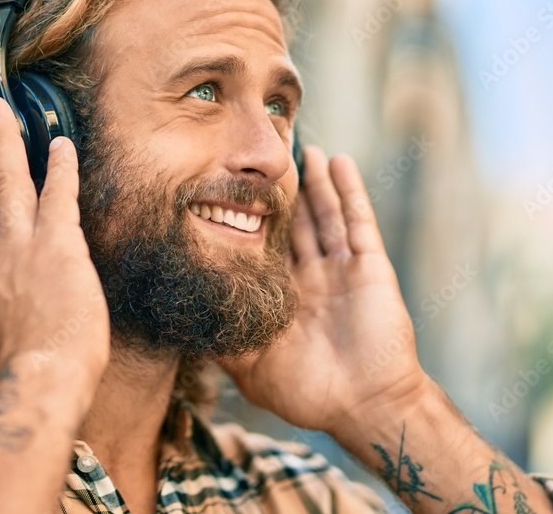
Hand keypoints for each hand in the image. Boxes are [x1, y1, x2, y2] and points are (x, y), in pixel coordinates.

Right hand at [0, 96, 109, 386]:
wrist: (43, 378)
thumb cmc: (30, 367)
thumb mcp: (5, 327)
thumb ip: (5, 299)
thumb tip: (16, 295)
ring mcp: (23, 244)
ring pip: (7, 179)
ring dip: (4, 140)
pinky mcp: (57, 244)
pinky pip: (58, 193)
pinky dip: (61, 166)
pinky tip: (62, 141)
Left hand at [220, 146, 428, 433]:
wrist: (364, 407)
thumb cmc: (308, 393)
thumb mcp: (250, 367)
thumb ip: (222, 342)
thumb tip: (183, 323)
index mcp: (283, 295)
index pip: (262, 246)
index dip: (248, 218)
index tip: (227, 186)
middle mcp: (310, 276)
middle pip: (293, 221)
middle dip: (281, 190)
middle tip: (265, 155)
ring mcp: (340, 269)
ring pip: (323, 213)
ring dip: (314, 181)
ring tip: (302, 145)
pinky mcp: (368, 266)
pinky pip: (357, 221)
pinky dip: (348, 190)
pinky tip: (337, 161)